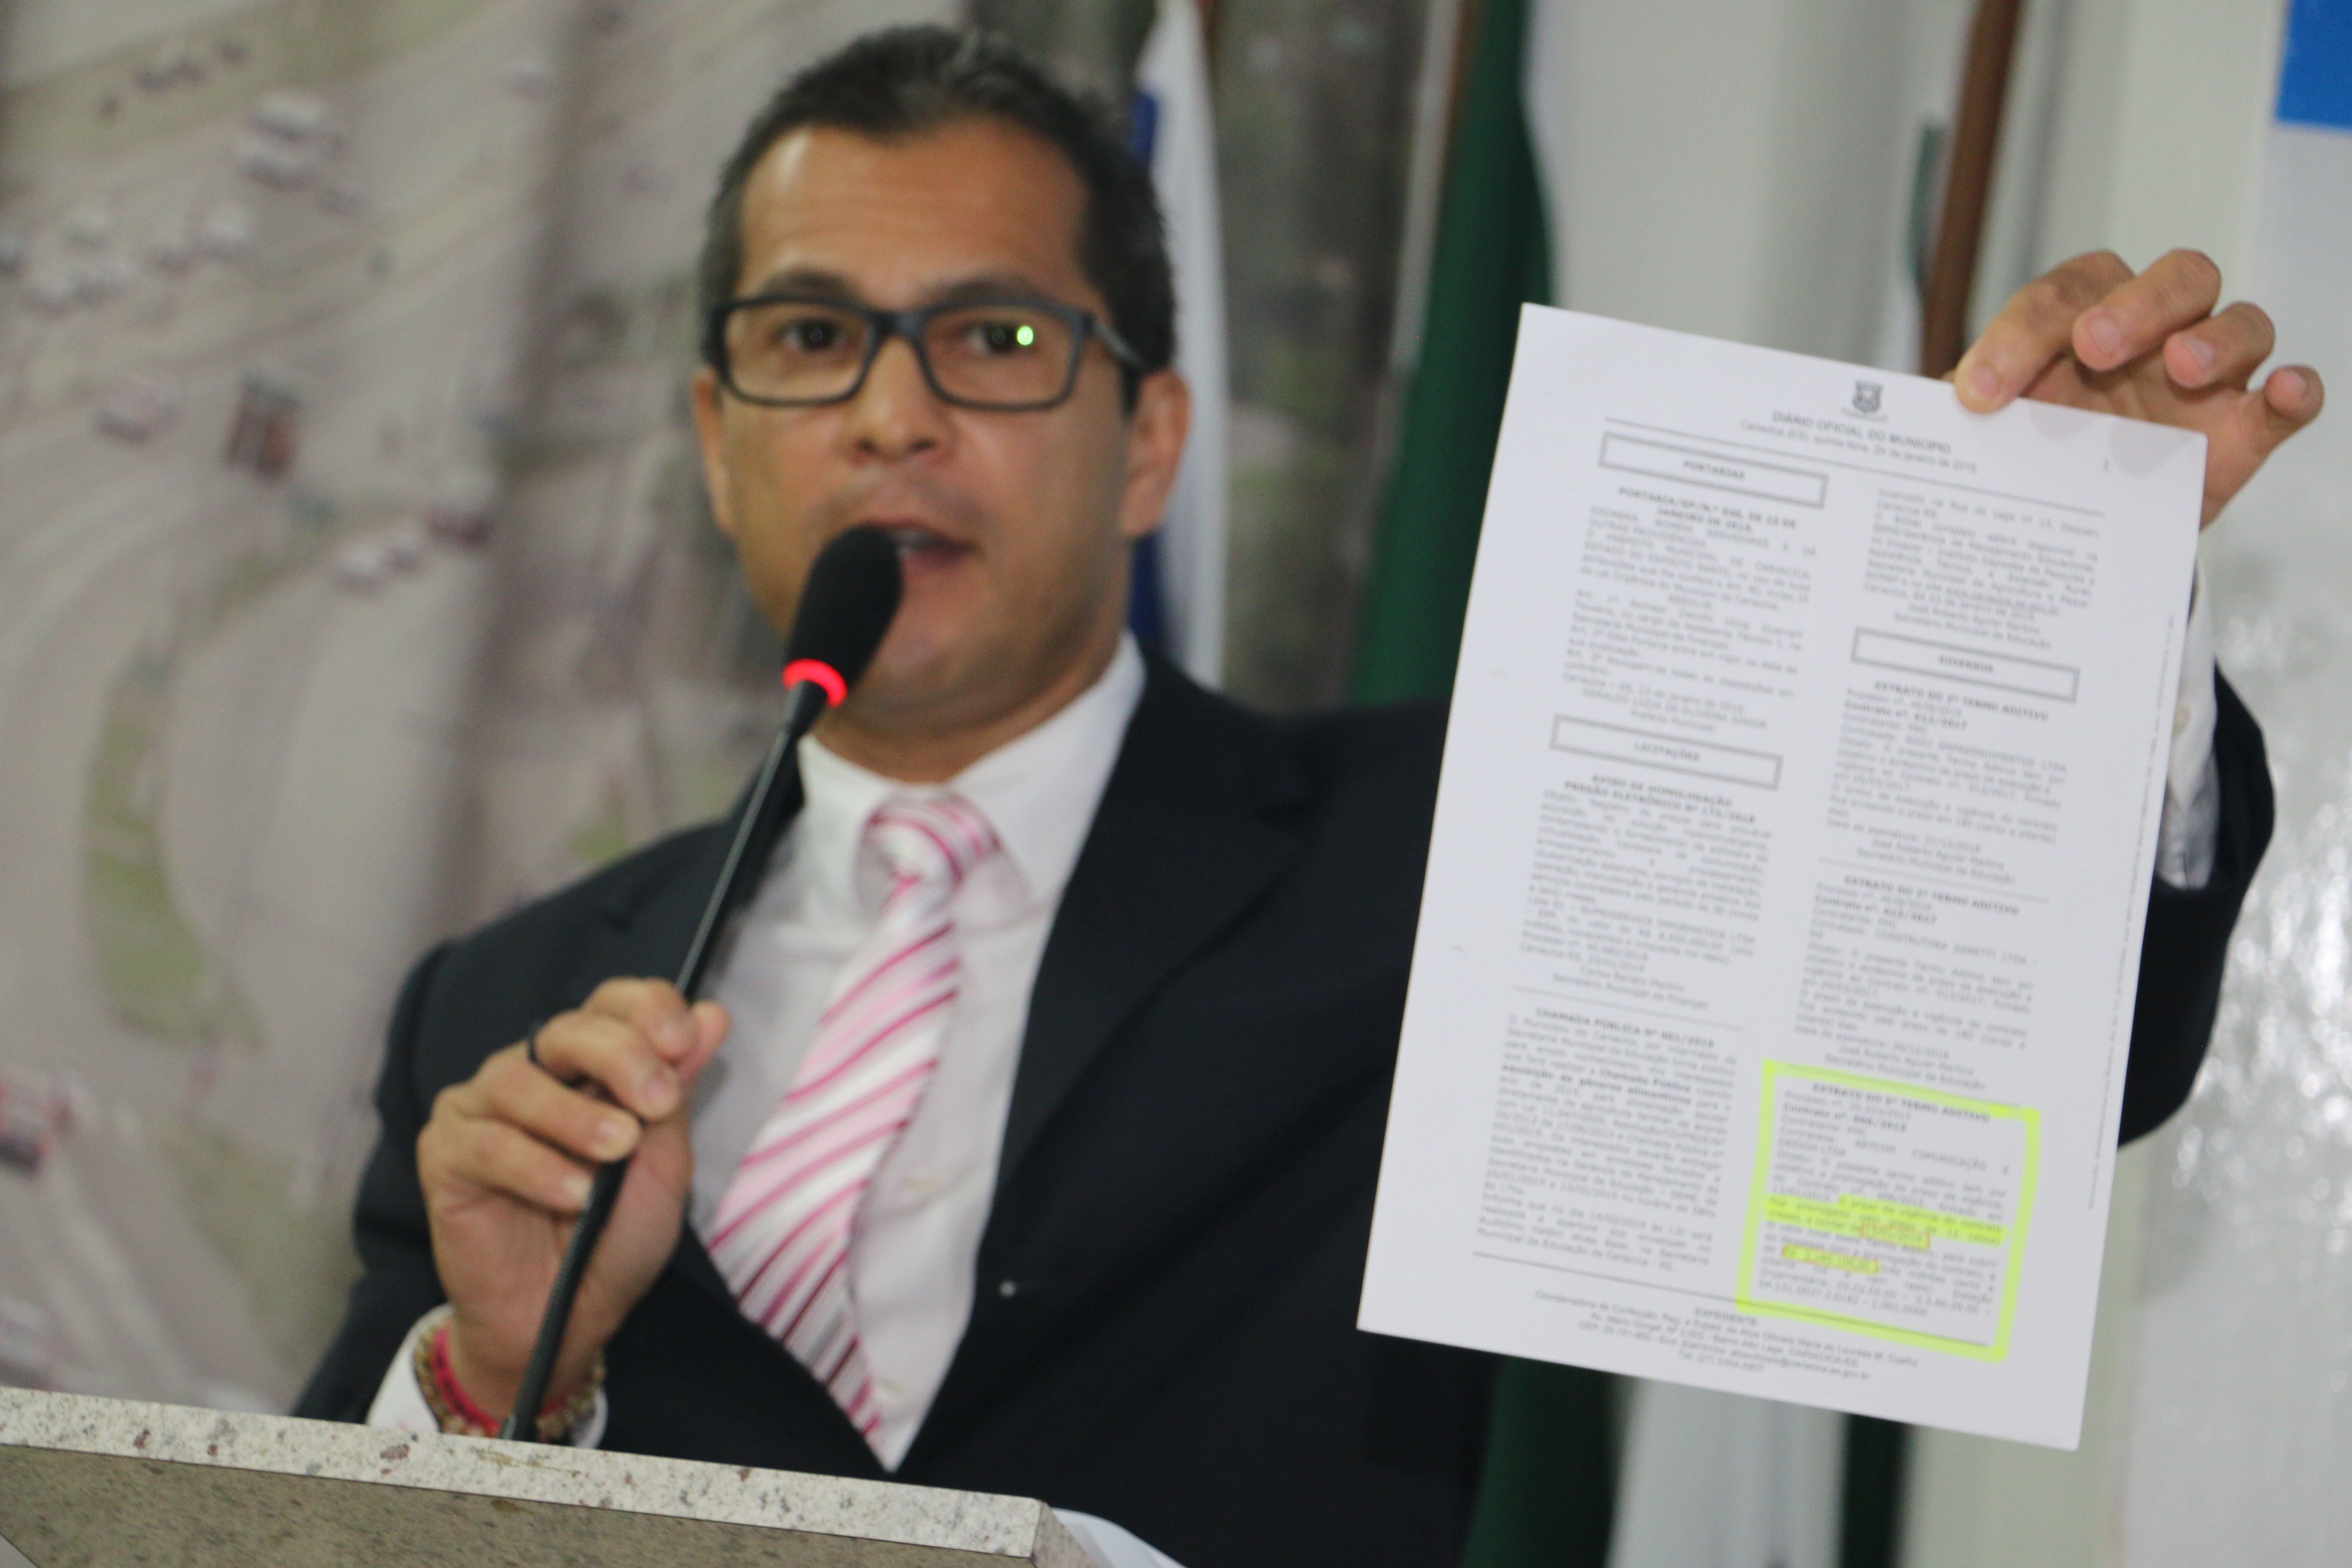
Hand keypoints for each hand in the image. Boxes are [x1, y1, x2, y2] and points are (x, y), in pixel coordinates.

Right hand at [417, 979, 726, 1418]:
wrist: (566, 1317)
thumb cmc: (615, 1238)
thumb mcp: (663, 1164)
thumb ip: (677, 1091)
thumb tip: (712, 1014)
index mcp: (590, 1066)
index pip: (613, 1004)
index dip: (648, 1009)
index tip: (684, 1040)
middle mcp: (534, 1073)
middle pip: (569, 1031)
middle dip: (620, 1056)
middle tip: (657, 1101)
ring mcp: (482, 1108)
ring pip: (519, 1080)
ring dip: (575, 1114)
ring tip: (615, 1150)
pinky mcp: (445, 1154)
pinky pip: (486, 1143)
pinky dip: (536, 1167)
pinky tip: (573, 1194)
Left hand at [1953, 249, 2324, 524]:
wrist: (2071, 524)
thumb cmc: (2034, 452)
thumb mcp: (1989, 432)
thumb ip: (1963, 416)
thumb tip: (1908, 421)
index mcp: (2085, 317)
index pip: (2063, 295)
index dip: (2020, 333)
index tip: (1979, 390)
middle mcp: (2156, 333)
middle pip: (2173, 278)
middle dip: (2135, 303)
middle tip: (2093, 344)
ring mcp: (2207, 378)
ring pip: (2239, 323)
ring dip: (2215, 337)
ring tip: (2181, 366)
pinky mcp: (2243, 432)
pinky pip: (2285, 399)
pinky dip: (2294, 391)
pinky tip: (2285, 392)